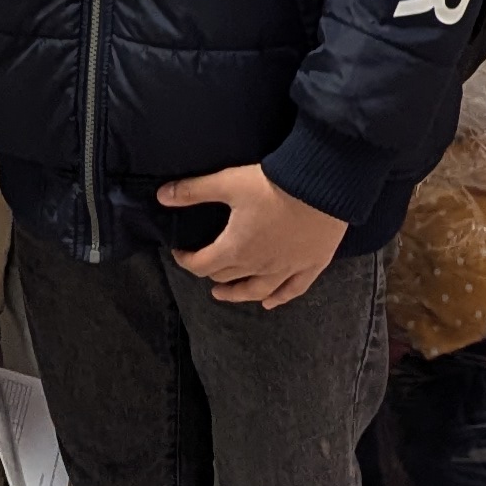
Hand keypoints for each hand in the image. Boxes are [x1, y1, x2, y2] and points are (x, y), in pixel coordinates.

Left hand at [158, 163, 344, 308]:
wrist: (323, 186)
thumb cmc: (274, 184)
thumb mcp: (228, 182)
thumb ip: (193, 191)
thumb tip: (161, 195)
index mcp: (235, 249)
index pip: (202, 264)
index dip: (186, 260)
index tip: (181, 251)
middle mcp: (259, 266)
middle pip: (227, 277)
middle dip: (211, 272)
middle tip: (204, 263)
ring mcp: (287, 269)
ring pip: (257, 291)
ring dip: (238, 294)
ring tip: (224, 294)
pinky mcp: (311, 265)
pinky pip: (293, 289)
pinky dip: (279, 298)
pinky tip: (271, 303)